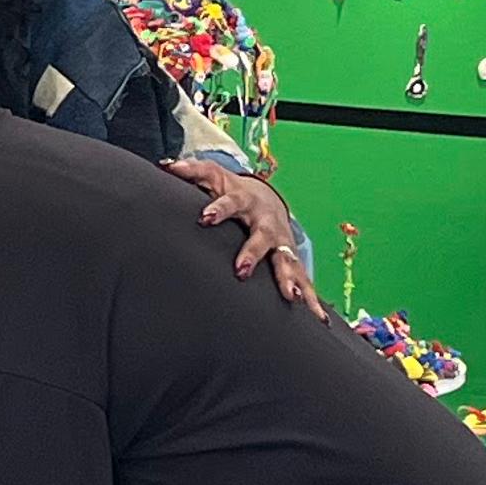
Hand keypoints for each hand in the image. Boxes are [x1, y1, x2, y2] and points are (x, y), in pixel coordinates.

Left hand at [167, 159, 321, 314]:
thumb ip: (192, 171)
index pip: (229, 203)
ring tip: (291, 296)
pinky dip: (311, 299)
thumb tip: (166, 165)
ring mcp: (282, 242)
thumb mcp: (214, 177)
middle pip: (262, 237)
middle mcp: (266, 223)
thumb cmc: (233, 193)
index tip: (204, 218)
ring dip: (290, 278)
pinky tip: (319, 319)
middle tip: (241, 270)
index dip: (218, 209)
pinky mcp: (291, 259)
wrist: (268, 200)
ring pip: (288, 261)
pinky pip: (304, 280)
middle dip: (253, 253)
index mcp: (244, 201)